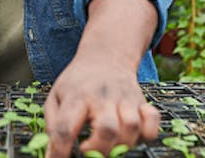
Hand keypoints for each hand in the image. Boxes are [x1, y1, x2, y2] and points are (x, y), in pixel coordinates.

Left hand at [44, 56, 159, 156]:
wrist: (104, 57)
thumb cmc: (78, 82)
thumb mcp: (56, 96)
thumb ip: (53, 125)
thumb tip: (52, 154)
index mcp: (76, 96)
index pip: (66, 128)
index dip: (61, 150)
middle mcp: (102, 97)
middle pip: (107, 128)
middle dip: (98, 149)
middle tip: (87, 151)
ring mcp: (125, 98)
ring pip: (131, 126)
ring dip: (121, 143)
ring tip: (109, 144)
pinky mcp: (142, 102)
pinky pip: (153, 122)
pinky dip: (148, 133)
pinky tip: (133, 135)